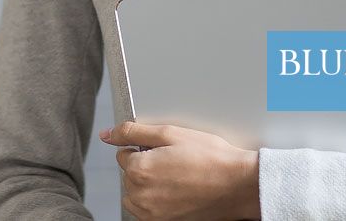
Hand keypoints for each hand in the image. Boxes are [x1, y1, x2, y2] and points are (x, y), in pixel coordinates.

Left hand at [100, 121, 259, 219]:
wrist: (238, 185)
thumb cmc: (210, 157)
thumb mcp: (170, 133)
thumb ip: (133, 132)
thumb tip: (107, 134)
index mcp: (139, 170)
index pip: (124, 154)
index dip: (144, 148)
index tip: (165, 150)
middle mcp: (141, 195)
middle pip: (129, 175)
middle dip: (145, 166)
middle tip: (174, 162)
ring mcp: (152, 213)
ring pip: (136, 194)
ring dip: (148, 185)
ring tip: (176, 177)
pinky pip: (146, 211)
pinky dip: (156, 201)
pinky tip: (177, 192)